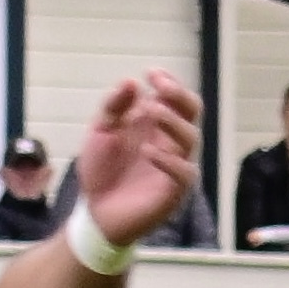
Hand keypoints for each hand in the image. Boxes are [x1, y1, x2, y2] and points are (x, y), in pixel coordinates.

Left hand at [75, 72, 199, 247]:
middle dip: (179, 95)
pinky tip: (147, 152)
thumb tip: (133, 82)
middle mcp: (169, 142)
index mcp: (155, 126)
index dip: (169, 83)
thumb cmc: (101, 172)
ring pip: (191, 137)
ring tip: (150, 111)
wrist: (96, 213)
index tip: (151, 74)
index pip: (175, 99)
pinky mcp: (174, 192)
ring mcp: (175, 166)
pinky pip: (184, 173)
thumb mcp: (100, 132)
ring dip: (172, 120)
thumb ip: (114, 106)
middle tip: (159, 87)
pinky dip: (169, 160)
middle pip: (192, 112)